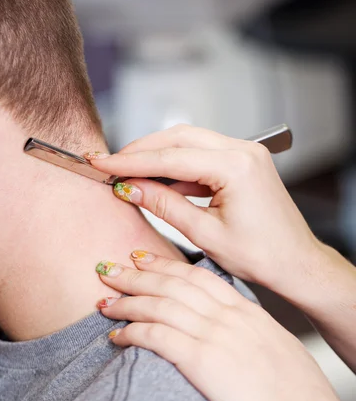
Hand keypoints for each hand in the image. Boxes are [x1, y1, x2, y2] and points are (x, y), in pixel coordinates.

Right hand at [87, 125, 320, 293]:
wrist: (296, 263)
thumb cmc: (262, 256)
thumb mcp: (205, 234)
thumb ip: (164, 205)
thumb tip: (130, 187)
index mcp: (236, 166)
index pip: (171, 157)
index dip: (131, 161)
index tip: (103, 163)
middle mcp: (243, 151)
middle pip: (179, 137)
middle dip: (142, 150)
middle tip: (111, 163)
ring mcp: (245, 153)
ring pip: (190, 142)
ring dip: (159, 156)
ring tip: (129, 173)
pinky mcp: (243, 162)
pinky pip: (203, 155)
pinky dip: (178, 167)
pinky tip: (158, 182)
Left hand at [95, 252, 343, 400]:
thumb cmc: (291, 382)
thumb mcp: (271, 340)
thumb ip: (245, 325)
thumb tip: (228, 322)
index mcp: (242, 308)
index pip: (196, 276)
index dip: (164, 264)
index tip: (141, 257)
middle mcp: (224, 315)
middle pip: (171, 284)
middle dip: (136, 275)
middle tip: (109, 269)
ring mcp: (212, 334)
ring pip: (159, 306)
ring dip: (127, 303)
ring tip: (103, 304)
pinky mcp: (199, 360)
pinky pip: (156, 338)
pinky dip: (132, 333)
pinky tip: (115, 337)